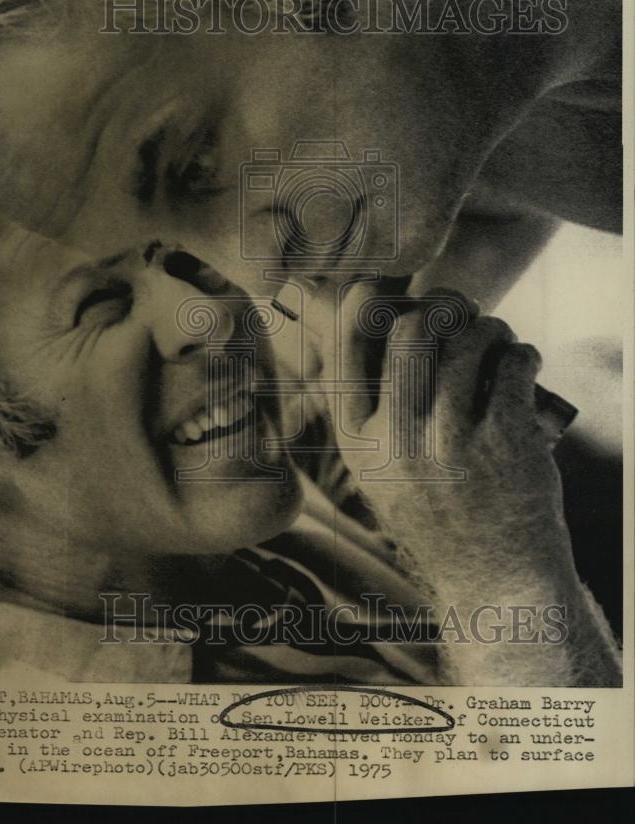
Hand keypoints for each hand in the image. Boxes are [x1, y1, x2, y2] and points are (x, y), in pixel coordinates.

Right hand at [308, 283, 577, 601]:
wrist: (493, 580)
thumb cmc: (438, 516)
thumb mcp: (381, 473)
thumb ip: (374, 414)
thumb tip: (383, 330)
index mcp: (359, 446)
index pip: (345, 358)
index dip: (354, 312)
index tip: (370, 288)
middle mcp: (397, 442)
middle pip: (410, 333)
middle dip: (439, 307)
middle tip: (459, 310)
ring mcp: (451, 442)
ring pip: (466, 340)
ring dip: (487, 324)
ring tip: (496, 334)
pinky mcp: (505, 442)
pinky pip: (512, 364)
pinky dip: (520, 351)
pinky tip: (521, 359)